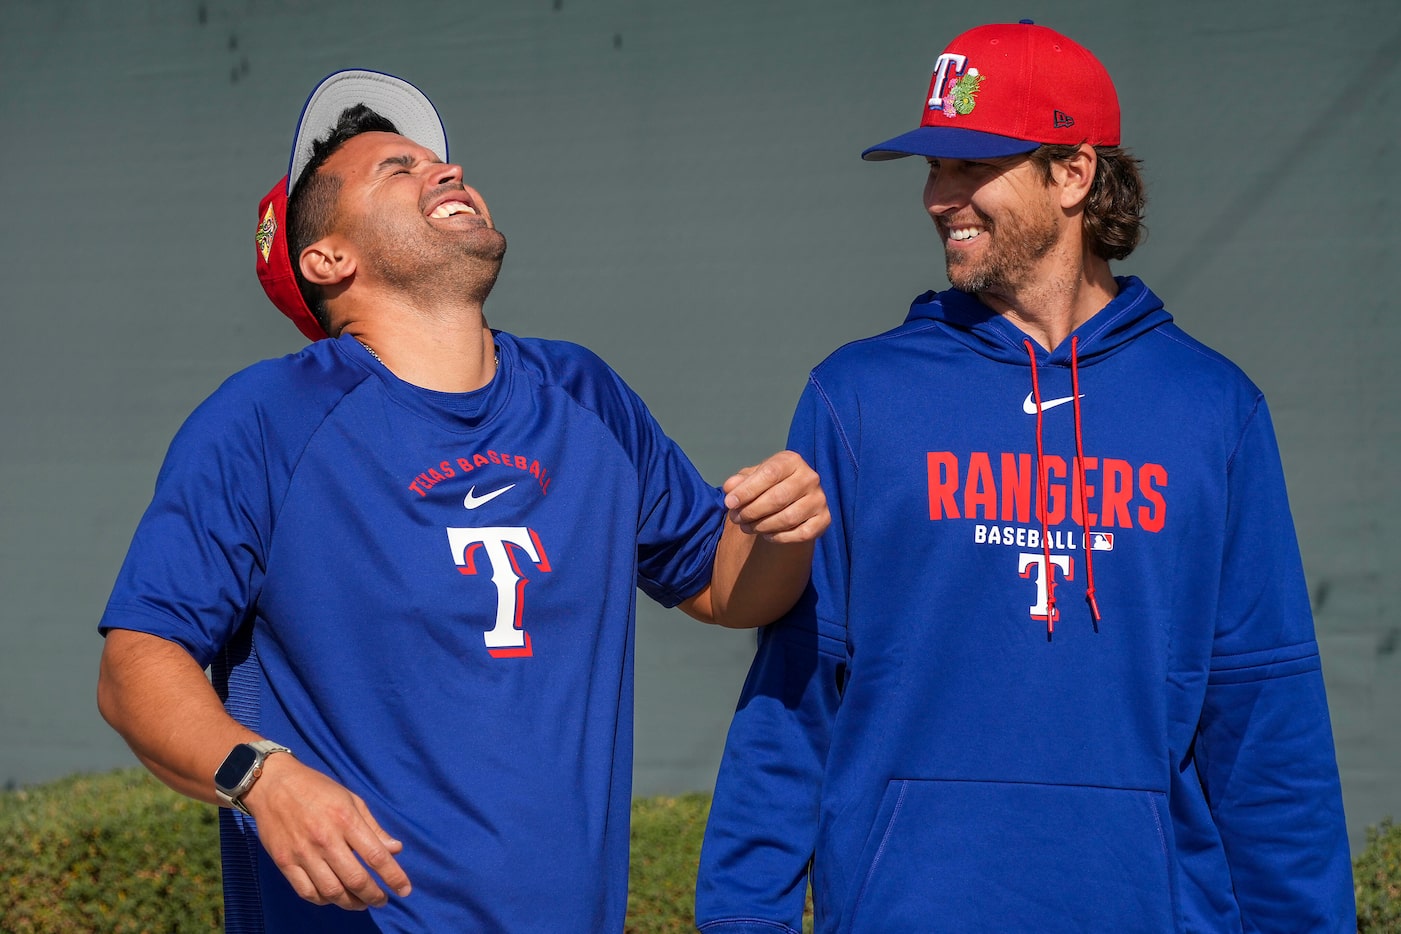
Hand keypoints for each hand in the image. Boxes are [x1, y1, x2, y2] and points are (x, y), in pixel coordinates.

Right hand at [241, 754, 411, 909]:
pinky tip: (334, 897)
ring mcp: (303, 853)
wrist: (273, 784)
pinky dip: (324, 900)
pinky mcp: (284, 862)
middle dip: (374, 896)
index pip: (376, 856)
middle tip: (382, 900)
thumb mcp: (352, 799)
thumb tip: (396, 849)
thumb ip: (374, 827)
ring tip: (361, 902)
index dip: (394, 877)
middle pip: (355, 879)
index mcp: (346, 820)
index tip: (405, 890)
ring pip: (331, 891)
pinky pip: (307, 891)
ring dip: (351, 903)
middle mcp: (325, 839)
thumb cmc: (318, 789)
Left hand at [721, 450, 829, 543]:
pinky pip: (800, 534)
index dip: (747, 490)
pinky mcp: (824, 519)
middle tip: (736, 519)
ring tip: (747, 527)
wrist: (793, 500)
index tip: (730, 503)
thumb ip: (740, 481)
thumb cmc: (769, 485)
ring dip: (762, 526)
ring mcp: (819, 499)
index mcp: (792, 461)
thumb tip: (730, 488)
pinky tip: (767, 535)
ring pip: (788, 518)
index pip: (769, 474)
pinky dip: (780, 537)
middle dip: (752, 511)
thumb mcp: (752, 478)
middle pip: (778, 498)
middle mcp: (810, 477)